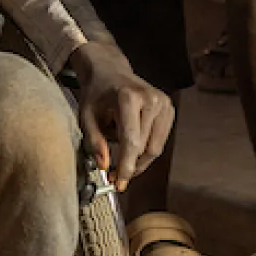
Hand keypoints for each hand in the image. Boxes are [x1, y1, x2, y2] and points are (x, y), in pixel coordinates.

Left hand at [74, 50, 173, 186]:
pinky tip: (132, 147)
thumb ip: (94, 141)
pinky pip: (160, 141)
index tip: (118, 184)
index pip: (132, 141)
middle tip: (114, 177)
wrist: (111, 71)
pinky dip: (146, 150)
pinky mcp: (169, 108)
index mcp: (130, 98)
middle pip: (145, 148)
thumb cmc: (97, 94)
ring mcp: (164, 102)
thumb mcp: (86, 116)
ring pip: (156, 148)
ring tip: (121, 162)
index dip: (126, 166)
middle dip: (130, 167)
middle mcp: (152, 99)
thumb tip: (105, 165)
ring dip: (139, 161)